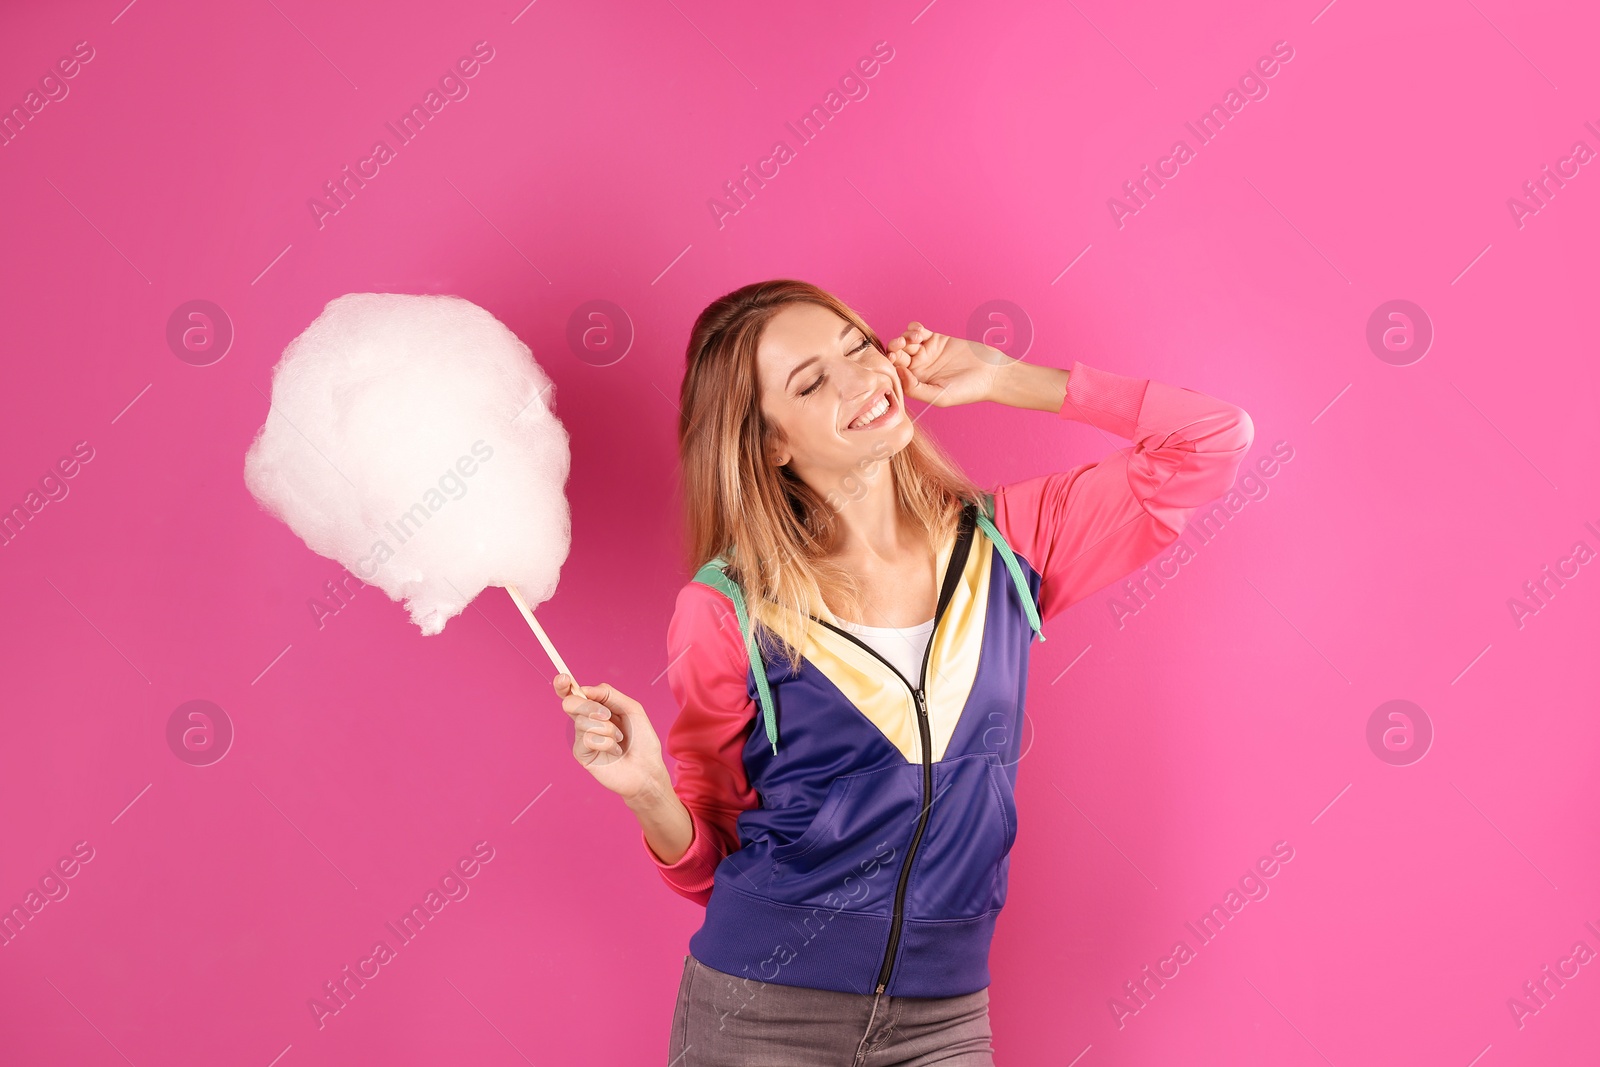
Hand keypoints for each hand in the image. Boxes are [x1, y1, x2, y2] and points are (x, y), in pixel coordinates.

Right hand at [553, 675, 669, 804]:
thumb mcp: (631, 709)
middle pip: (571, 703)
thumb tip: (585, 688)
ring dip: (607, 729)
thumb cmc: (642, 740)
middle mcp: (586, 721)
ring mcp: (582, 738)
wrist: (647, 768)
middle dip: (589, 706)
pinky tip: (615, 751)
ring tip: (619, 740)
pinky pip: (587, 738)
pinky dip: (606, 743)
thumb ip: (609, 694)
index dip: (563, 685)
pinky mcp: (582, 754)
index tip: (563, 678)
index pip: (573, 694)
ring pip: (582, 721)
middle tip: (606, 715)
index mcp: (596, 708)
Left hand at [883, 320, 1018, 408]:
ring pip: (905, 342)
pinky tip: (919, 332)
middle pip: (897, 355)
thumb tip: (898, 373)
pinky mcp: (936, 339)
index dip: (890, 365)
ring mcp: (926, 353)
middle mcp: (918, 368)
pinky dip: (913, 329)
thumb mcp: (939, 396)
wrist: (991, 373)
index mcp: (916, 384)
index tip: (894, 360)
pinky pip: (917, 331)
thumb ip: (916, 389)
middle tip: (900, 346)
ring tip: (915, 339)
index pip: (895, 373)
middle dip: (894, 348)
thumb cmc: (967, 390)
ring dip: (904, 337)